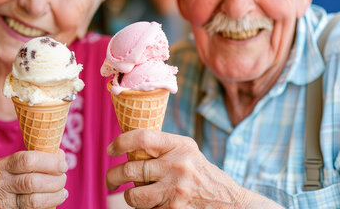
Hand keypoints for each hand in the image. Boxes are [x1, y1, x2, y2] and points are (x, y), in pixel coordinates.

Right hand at [0, 149, 68, 208]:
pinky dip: (49, 205)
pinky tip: (55, 199)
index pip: (28, 160)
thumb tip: (60, 156)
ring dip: (55, 195)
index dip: (50, 162)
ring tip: (62, 192)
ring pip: (35, 201)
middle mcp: (0, 184)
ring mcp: (3, 203)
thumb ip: (38, 158)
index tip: (63, 165)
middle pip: (33, 182)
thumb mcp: (16, 167)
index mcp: (2, 166)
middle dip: (55, 180)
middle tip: (63, 179)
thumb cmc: (12, 180)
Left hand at [106, 130, 279, 208]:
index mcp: (180, 145)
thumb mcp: (187, 152)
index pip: (142, 137)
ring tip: (132, 194)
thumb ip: (162, 148)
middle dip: (113, 176)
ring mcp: (176, 190)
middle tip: (110, 180)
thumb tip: (127, 147)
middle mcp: (177, 165)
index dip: (121, 142)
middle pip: (131, 169)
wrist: (229, 201)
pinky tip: (154, 205)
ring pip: (134, 195)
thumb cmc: (201, 173)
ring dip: (129, 196)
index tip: (111, 149)